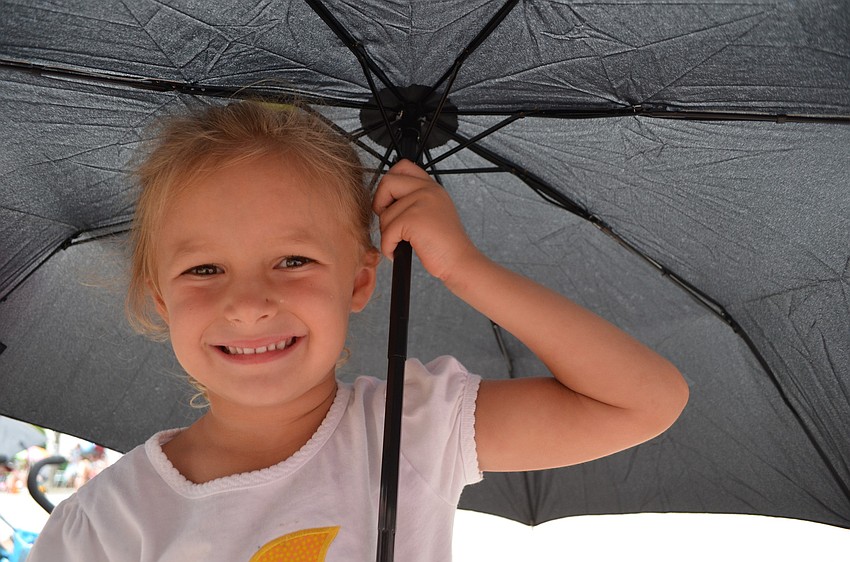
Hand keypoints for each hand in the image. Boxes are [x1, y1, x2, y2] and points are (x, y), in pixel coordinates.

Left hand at [372, 160, 478, 281]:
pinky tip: (398, 252)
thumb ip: (415, 199)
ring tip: (403, 242)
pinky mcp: (414, 219)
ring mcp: (422, 202)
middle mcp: (428, 190)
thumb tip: (385, 197)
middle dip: (380, 204)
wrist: (459, 262)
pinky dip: (388, 247)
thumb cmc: (445, 244)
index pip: (402, 166)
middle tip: (390, 222)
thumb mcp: (433, 212)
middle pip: (387, 182)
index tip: (390, 201)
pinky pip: (387, 232)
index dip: (388, 183)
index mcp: (432, 187)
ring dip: (387, 233)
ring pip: (384, 213)